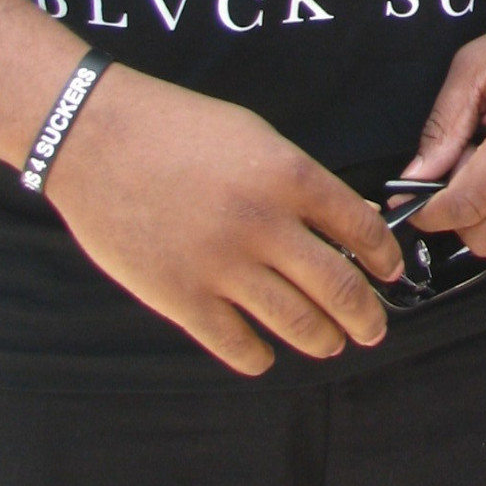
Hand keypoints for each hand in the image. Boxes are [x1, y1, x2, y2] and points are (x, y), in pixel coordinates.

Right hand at [45, 64, 404, 376]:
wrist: (96, 138)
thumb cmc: (178, 129)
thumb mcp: (256, 136)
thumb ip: (301, 181)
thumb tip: (348, 223)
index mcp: (290, 176)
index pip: (362, 229)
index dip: (384, 258)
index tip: (389, 272)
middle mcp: (264, 224)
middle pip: (338, 287)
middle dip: (366, 316)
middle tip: (373, 328)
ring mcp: (222, 266)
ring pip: (296, 323)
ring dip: (323, 339)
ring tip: (331, 343)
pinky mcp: (181, 298)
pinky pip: (238, 345)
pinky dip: (260, 355)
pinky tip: (265, 352)